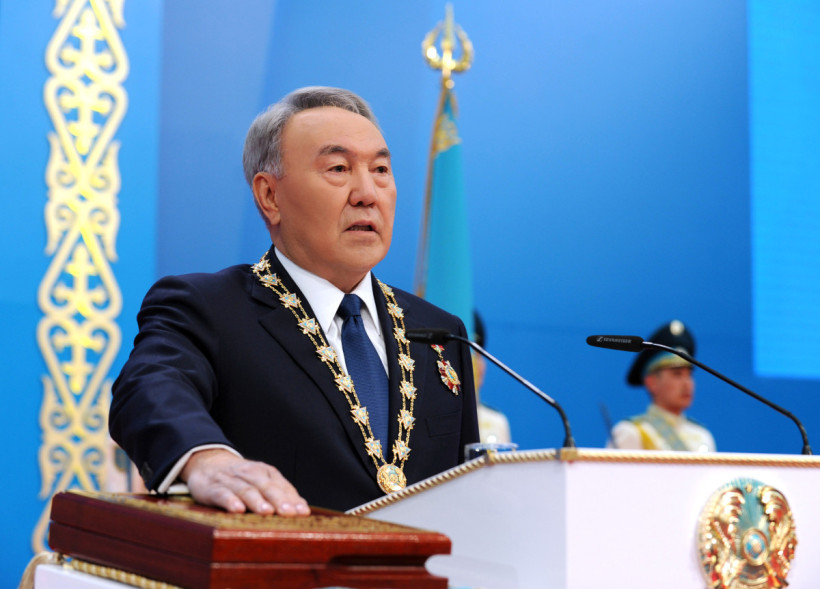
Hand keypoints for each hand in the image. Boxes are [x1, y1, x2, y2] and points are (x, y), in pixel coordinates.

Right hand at [181, 448, 309, 515]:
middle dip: (279, 499)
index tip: (303, 512)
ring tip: (267, 512)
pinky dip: (230, 501)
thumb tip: (302, 508)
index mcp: (264, 472)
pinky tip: (238, 510)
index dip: (292, 499)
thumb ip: (279, 493)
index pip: (281, 485)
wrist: (206, 461)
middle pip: (266, 486)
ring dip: (257, 501)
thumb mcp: (260, 480)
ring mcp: (230, 480)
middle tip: (289, 513)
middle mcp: (249, 473)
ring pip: (246, 489)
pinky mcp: (211, 488)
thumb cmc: (239, 477)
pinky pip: (222, 494)